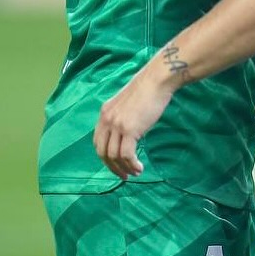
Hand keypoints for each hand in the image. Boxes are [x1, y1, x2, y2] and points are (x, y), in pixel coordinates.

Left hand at [93, 62, 174, 179]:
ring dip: (124, 168)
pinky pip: (126, 155)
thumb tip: (126, 134)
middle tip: (123, 175)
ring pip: (114, 156)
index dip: (105, 156)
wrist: (157, 80)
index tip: (115, 164)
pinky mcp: (129, 129)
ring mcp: (117, 125)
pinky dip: (132, 164)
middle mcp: (107, 119)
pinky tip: (139, 167)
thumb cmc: (147, 89)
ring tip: (135, 172)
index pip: (98, 141)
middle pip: (103, 152)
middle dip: (112, 167)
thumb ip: (121, 117)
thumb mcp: (127, 103)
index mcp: (105, 113)